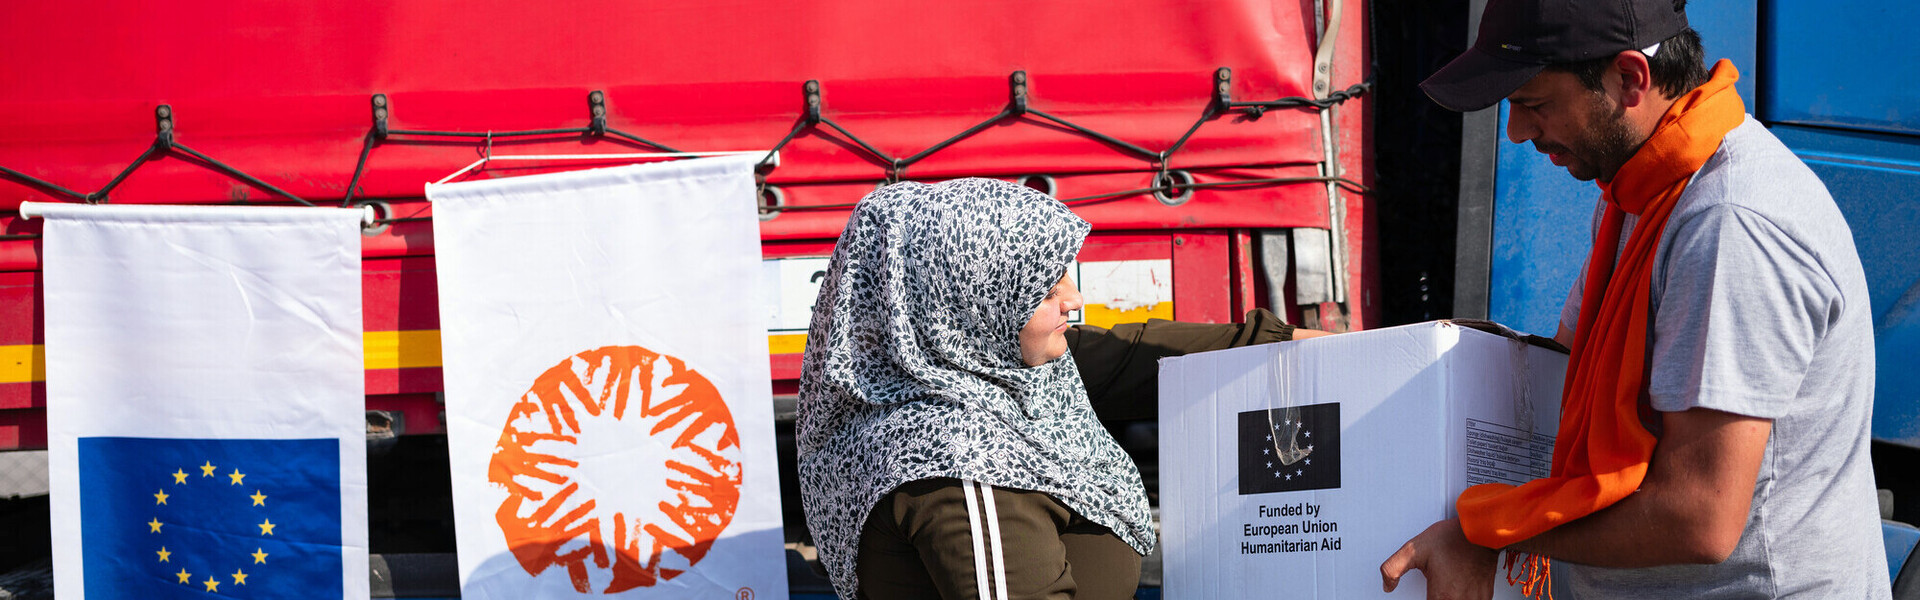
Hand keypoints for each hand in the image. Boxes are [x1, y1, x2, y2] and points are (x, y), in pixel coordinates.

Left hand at [1380, 518, 1498, 598]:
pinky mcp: (1485, 595)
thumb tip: (1387, 585)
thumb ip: (1393, 568)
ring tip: (1443, 589)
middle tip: (1432, 590)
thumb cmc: (1452, 537)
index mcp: (1442, 596)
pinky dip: (1462, 599)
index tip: (1425, 594)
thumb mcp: (1414, 549)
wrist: (1481, 530)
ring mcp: (1476, 599)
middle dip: (1436, 599)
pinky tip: (1456, 591)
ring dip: (1448, 599)